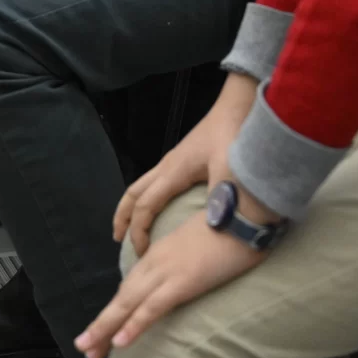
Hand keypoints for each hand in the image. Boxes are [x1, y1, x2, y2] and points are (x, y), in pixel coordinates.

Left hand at [76, 214, 272, 357]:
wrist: (247, 210)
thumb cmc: (233, 227)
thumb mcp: (203, 244)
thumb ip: (189, 258)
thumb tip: (188, 273)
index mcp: (160, 253)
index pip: (131, 286)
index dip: (115, 310)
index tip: (102, 329)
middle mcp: (156, 261)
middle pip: (122, 298)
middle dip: (102, 325)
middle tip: (84, 348)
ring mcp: (167, 270)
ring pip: (128, 304)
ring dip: (105, 329)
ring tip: (88, 351)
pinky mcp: (182, 281)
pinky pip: (153, 308)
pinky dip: (134, 325)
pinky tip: (119, 343)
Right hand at [112, 72, 252, 255]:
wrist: (239, 105)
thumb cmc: (233, 135)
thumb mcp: (230, 172)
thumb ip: (223, 201)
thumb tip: (216, 230)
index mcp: (174, 172)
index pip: (145, 206)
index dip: (139, 230)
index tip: (142, 252)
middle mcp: (167, 166)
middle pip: (133, 193)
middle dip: (123, 218)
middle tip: (118, 240)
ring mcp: (173, 160)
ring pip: (141, 185)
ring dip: (131, 206)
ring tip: (128, 225)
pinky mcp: (183, 157)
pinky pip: (154, 181)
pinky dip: (146, 197)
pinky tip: (157, 206)